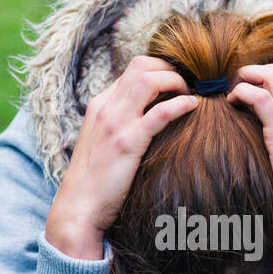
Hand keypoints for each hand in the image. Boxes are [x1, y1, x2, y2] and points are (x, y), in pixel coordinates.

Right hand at [45, 56, 197, 259]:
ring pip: (149, 79)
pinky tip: (193, 108)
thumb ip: (123, 123)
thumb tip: (153, 115)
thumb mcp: (105, 142)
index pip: (134, 69)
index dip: (162, 70)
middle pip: (142, 65)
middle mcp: (105, 107)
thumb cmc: (96, 180)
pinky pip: (160, 112)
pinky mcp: (127, 142)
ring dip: (177, 82)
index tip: (180, 83)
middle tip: (191, 85)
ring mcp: (115, 123)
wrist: (79, 208)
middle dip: (172, 69)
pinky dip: (181, 105)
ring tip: (192, 95)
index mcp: (100, 104)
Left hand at [228, 64, 272, 240]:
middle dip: (247, 72)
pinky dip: (241, 93)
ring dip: (243, 78)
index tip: (235, 95)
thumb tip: (251, 146)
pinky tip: (230, 106)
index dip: (255, 82)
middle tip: (227, 90)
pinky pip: (260, 98)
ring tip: (227, 95)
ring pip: (270, 76)